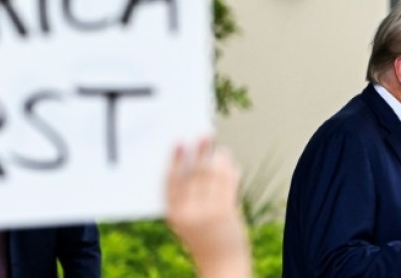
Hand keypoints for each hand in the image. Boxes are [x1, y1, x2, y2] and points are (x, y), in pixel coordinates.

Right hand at [165, 139, 251, 277]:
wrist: (221, 266)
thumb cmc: (202, 240)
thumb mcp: (185, 223)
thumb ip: (186, 199)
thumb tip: (193, 163)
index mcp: (174, 215)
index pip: (171, 181)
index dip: (175, 160)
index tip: (179, 142)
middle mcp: (189, 212)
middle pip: (194, 173)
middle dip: (200, 152)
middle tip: (205, 135)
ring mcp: (209, 212)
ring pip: (213, 175)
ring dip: (218, 158)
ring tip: (219, 149)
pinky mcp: (227, 213)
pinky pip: (228, 183)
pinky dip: (230, 170)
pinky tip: (230, 163)